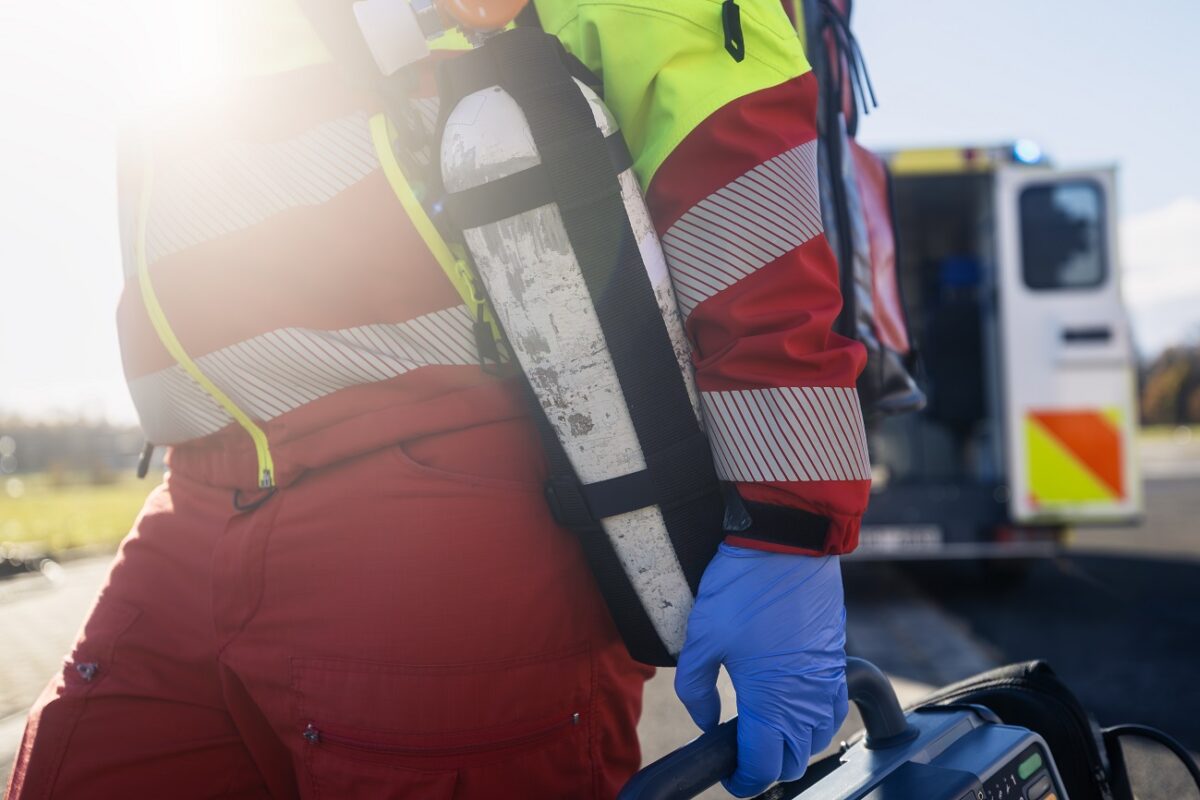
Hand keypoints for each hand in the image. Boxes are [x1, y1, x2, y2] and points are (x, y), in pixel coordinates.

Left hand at [674, 544, 848, 796]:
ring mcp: (826, 680)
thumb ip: (696, 691)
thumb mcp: (701, 639)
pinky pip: (834, 708)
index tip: (729, 774)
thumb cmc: (742, 589)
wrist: (787, 544)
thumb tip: (705, 722)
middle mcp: (805, 700)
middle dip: (768, 767)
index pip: (763, 769)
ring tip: (765, 729)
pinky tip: (793, 704)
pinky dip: (816, 720)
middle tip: (742, 752)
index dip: (743, 781)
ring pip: (818, 739)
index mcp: (770, 702)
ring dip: (793, 746)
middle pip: (795, 762)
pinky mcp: (836, 659)